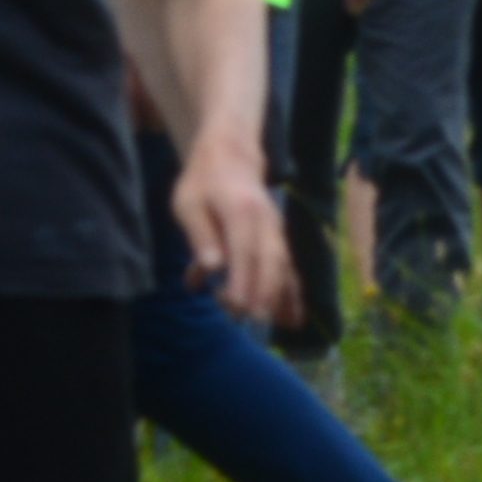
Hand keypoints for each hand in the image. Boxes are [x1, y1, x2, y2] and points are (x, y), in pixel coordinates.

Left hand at [175, 137, 297, 330]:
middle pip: (270, 260)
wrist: (231, 156)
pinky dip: (293, 291)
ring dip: (284, 296)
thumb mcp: (188, 203)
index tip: (237, 307)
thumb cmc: (203, 183)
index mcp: (241, 210)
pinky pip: (290, 266)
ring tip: (285, 325)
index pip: (244, 250)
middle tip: (253, 320)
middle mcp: (266, 221)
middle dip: (265, 293)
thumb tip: (211, 268)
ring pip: (285, 264)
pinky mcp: (279, 238)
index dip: (243, 280)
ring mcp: (276, 229)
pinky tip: (293, 317)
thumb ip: (200, 235)